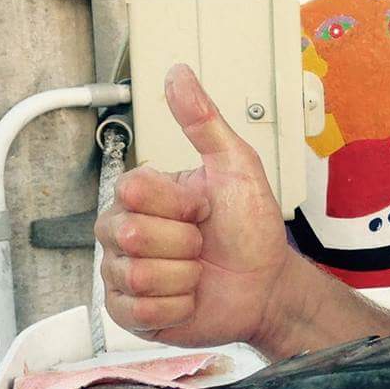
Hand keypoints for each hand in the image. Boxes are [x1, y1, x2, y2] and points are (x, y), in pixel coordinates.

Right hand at [95, 64, 299, 349]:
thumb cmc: (251, 230)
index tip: (202, 209)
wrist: (267, 287)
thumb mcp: (236, 168)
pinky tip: (188, 298)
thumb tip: (178, 74)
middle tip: (202, 245)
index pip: (134, 191)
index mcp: (141, 196)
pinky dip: (176, 308)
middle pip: (132, 235)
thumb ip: (204, 121)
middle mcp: (123, 232)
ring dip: (184, 278)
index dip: (179, 205)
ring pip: (138, 276)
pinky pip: (138, 312)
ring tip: (198, 272)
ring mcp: (122, 274)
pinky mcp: (128, 313)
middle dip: (184, 244)